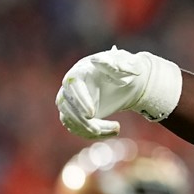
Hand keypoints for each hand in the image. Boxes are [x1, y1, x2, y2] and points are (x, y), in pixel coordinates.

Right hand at [56, 46, 182, 138]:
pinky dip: (91, 133)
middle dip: (81, 120)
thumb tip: (96, 60)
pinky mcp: (75, 114)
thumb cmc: (124, 69)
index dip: (81, 101)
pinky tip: (111, 131)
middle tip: (98, 130)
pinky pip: (76, 127)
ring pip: (70, 119)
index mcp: (80, 71)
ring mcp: (70, 101)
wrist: (126, 81)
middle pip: (67, 106)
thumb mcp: (126, 64)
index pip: (73, 86)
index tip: (92, 114)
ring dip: (88, 129)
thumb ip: (115, 64)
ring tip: (116, 129)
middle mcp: (70, 86)